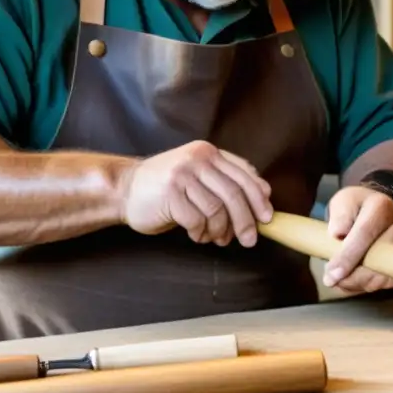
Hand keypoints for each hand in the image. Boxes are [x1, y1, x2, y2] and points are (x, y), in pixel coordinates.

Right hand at [121, 140, 272, 246]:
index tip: (267, 218)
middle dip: (245, 221)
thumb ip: (227, 179)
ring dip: (219, 230)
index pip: (243, 175)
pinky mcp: (170, 194)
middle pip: (233, 193)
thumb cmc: (166, 187)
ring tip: (214, 238)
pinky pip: (196, 220)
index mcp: (208, 153)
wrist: (125, 188)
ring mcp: (182, 175)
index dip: (258, 198)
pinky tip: (196, 234)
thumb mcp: (199, 175)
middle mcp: (197, 159)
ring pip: (216, 210)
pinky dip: (200, 232)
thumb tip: (265, 192)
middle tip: (249, 240)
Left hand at [322, 185, 392, 293]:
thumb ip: (338, 217)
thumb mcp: (341, 204)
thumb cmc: (355, 209)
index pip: (365, 233)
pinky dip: (371, 285)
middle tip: (332, 280)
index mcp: (382, 206)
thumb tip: (338, 234)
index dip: (348, 256)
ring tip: (343, 279)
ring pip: (386, 276)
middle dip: (354, 277)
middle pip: (379, 259)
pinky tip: (358, 278)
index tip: (332, 275)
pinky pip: (391, 282)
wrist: (376, 211)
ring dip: (361, 283)